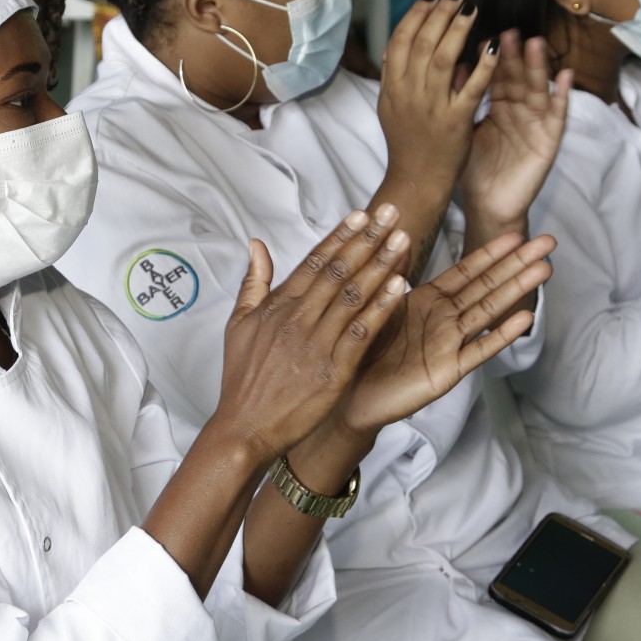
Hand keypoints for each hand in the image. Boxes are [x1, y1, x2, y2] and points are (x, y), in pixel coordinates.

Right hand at [211, 206, 412, 464]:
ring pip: (353, 295)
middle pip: (338, 270)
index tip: (361, 214)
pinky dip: (382, 307)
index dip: (340, 236)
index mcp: (278, 306)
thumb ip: (253, 282)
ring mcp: (317, 342)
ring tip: (402, 241)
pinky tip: (400, 286)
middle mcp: (298, 318)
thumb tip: (255, 244)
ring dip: (381, 265)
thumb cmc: (242, 379)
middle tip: (391, 213)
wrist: (245, 427)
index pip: (314, 262)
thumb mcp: (238, 324)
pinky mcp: (333, 368)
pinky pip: (362, 331)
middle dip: (367, 239)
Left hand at [336, 232, 552, 432]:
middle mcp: (444, 320)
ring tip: (544, 269)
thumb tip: (399, 233)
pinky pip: (477, 350)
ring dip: (516, 290)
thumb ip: (392, 273)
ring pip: (488, 311)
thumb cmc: (359, 348)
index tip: (517, 235)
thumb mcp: (373, 303)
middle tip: (548, 243)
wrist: (349, 394)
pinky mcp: (447, 371)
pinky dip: (500, 334)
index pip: (467, 272)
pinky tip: (524, 318)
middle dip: (517, 264)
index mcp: (428, 301)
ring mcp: (450, 344)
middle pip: (487, 286)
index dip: (492, 253)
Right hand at [376, 0, 490, 192]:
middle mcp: (408, 94)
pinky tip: (492, 46)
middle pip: (421, 42)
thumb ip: (395, 75)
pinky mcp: (455, 121)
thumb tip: (402, 42)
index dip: (416, 14)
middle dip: (440, 13)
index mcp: (391, 88)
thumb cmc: (407, 142)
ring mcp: (431, 107)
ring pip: (442, 58)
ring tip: (472, 9)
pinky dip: (482, 65)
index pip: (399, 40)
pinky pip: (470, 88)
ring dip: (457, 29)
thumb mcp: (390, 106)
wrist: (417, 180)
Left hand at [462, 31, 572, 240]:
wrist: (489, 205)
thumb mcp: (465, 129)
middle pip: (517, 77)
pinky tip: (566, 76)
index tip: (484, 34)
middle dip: (514, 55)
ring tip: (535, 43)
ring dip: (538, 67)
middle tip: (508, 31)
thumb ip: (461, 100)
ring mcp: (535, 124)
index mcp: (497, 106)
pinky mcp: (549, 141)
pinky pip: (557, 116)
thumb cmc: (475, 169)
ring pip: (537, 90)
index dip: (491, 56)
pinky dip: (563, 96)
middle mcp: (518, 110)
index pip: (495, 75)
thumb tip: (450, 66)